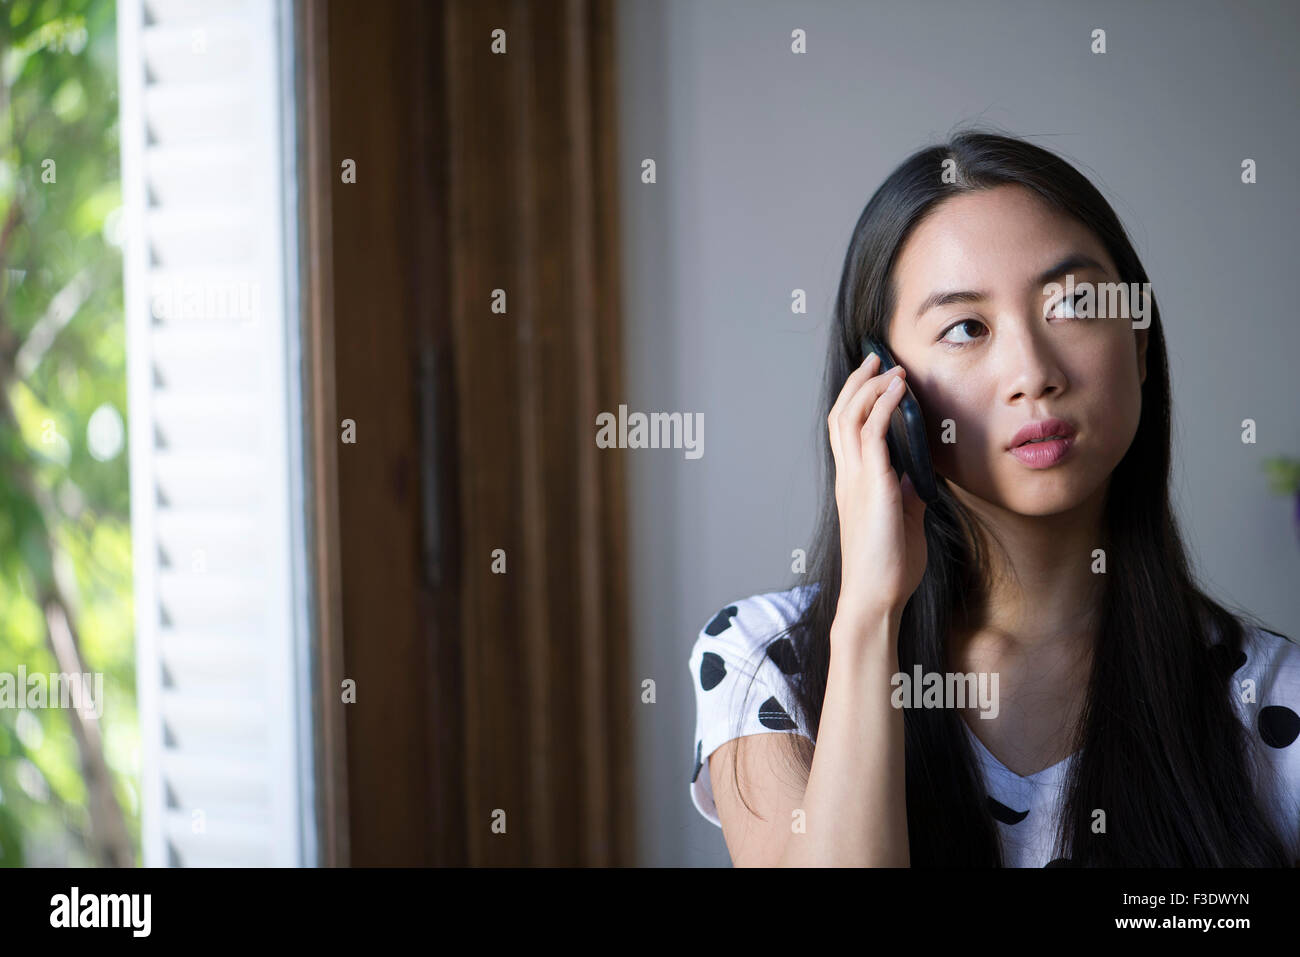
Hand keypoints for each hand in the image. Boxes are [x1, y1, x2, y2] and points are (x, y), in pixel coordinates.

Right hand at [826, 350, 929, 632]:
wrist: (876, 596)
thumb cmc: (890, 568)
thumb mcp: (903, 522)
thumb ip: (906, 496)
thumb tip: (916, 477)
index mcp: (853, 484)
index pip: (845, 431)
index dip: (856, 400)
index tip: (875, 379)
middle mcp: (849, 476)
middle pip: (840, 415)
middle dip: (858, 382)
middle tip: (876, 359)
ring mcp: (856, 479)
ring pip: (849, 416)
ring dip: (870, 387)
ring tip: (889, 368)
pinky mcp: (872, 484)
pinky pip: (871, 433)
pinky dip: (883, 405)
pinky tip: (898, 391)